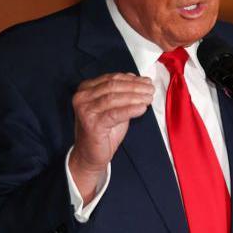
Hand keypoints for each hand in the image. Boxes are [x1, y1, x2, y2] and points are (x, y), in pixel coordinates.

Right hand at [69, 73, 153, 201]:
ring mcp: (85, 110)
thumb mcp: (114, 107)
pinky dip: (130, 109)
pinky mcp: (92, 124)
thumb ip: (123, 94)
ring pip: (114, 98)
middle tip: (151, 90)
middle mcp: (82, 97)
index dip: (132, 79)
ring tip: (149, 98)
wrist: (91, 154)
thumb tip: (140, 80)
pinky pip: (115, 114)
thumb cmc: (103, 130)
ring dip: (135, 97)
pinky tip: (142, 108)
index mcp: (86, 89)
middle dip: (135, 87)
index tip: (147, 81)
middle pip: (113, 86)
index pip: (112, 78)